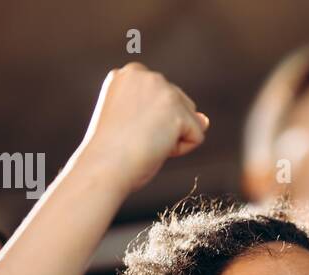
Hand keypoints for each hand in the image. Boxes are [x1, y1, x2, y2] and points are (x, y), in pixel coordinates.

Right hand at [75, 63, 209, 193]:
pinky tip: (157, 148)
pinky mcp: (177, 111)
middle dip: (166, 127)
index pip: (161, 99)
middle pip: (180, 105)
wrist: (103, 166)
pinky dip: (181, 150)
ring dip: (174, 137)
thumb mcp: (135, 123)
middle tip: (136, 139)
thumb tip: (205, 120)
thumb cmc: (111, 151)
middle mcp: (146, 75)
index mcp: (127, 74)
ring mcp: (163, 90)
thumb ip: (167, 114)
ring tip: (145, 142)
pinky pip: (196, 136)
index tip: (126, 130)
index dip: (149, 121)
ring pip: (190, 120)